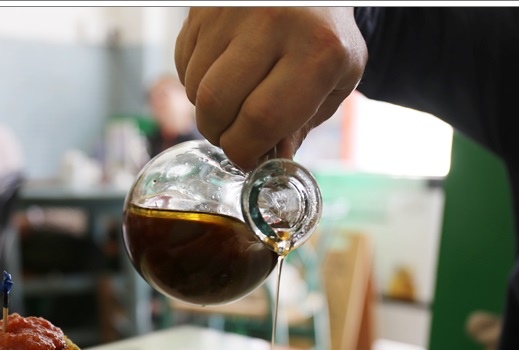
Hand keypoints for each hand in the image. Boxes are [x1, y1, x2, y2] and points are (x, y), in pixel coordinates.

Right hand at [175, 7, 366, 170]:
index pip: (262, 119)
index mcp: (317, 50)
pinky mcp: (206, 7)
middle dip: (219, 135)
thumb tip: (267, 163)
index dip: (246, 150)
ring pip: (194, 87)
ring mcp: (234, 11)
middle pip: (217, 104)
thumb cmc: (324, 37)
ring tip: (232, 101)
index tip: (247, 157)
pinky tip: (221, 73)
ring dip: (205, 109)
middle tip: (233, 136)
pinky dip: (195, 81)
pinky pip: (182, 63)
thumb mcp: (335, 80)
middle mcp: (273, 23)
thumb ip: (302, 124)